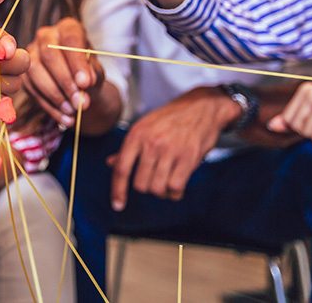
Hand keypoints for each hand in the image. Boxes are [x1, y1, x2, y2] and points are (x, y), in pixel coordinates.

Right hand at [23, 18, 103, 126]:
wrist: (79, 86)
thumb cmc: (89, 73)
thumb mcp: (96, 72)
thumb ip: (92, 74)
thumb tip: (85, 82)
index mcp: (68, 28)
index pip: (70, 39)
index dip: (77, 62)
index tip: (86, 83)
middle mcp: (45, 35)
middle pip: (49, 53)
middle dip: (65, 81)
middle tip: (79, 102)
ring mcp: (31, 53)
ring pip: (35, 70)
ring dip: (55, 94)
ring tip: (72, 111)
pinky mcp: (23, 73)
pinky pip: (31, 88)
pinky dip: (49, 106)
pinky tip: (64, 118)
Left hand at [108, 87, 237, 206]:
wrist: (201, 107)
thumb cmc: (170, 119)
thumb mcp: (145, 127)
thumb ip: (129, 148)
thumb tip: (110, 163)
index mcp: (136, 135)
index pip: (121, 169)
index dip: (117, 190)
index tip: (117, 205)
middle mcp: (151, 143)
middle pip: (140, 184)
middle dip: (147, 187)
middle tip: (155, 179)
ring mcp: (170, 150)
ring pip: (157, 188)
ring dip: (162, 192)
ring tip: (167, 181)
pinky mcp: (189, 158)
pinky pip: (176, 188)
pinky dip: (175, 192)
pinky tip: (177, 184)